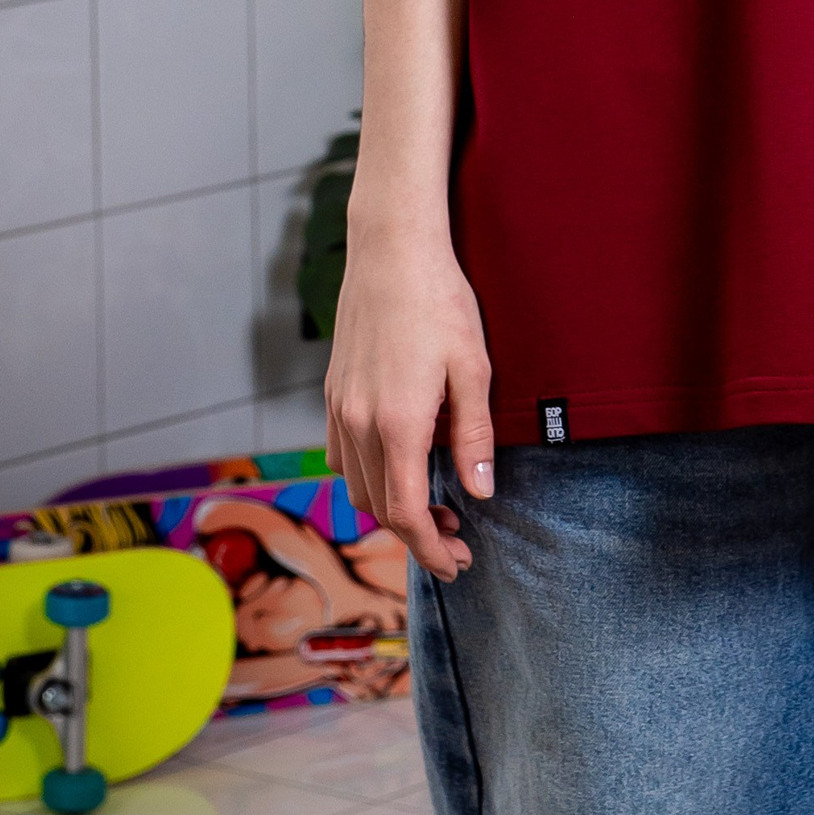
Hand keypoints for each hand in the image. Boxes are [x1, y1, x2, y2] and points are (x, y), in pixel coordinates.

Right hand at [325, 228, 494, 583]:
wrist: (391, 250)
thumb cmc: (440, 302)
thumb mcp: (474, 368)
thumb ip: (474, 436)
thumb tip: (479, 492)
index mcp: (397, 423)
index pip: (404, 513)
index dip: (429, 549)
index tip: (456, 563)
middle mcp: (359, 423)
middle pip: (377, 508)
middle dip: (415, 535)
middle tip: (455, 539)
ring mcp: (340, 408)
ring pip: (355, 486)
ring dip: (389, 508)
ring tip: (431, 506)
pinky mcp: (333, 392)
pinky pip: (342, 455)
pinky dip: (367, 476)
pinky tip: (398, 464)